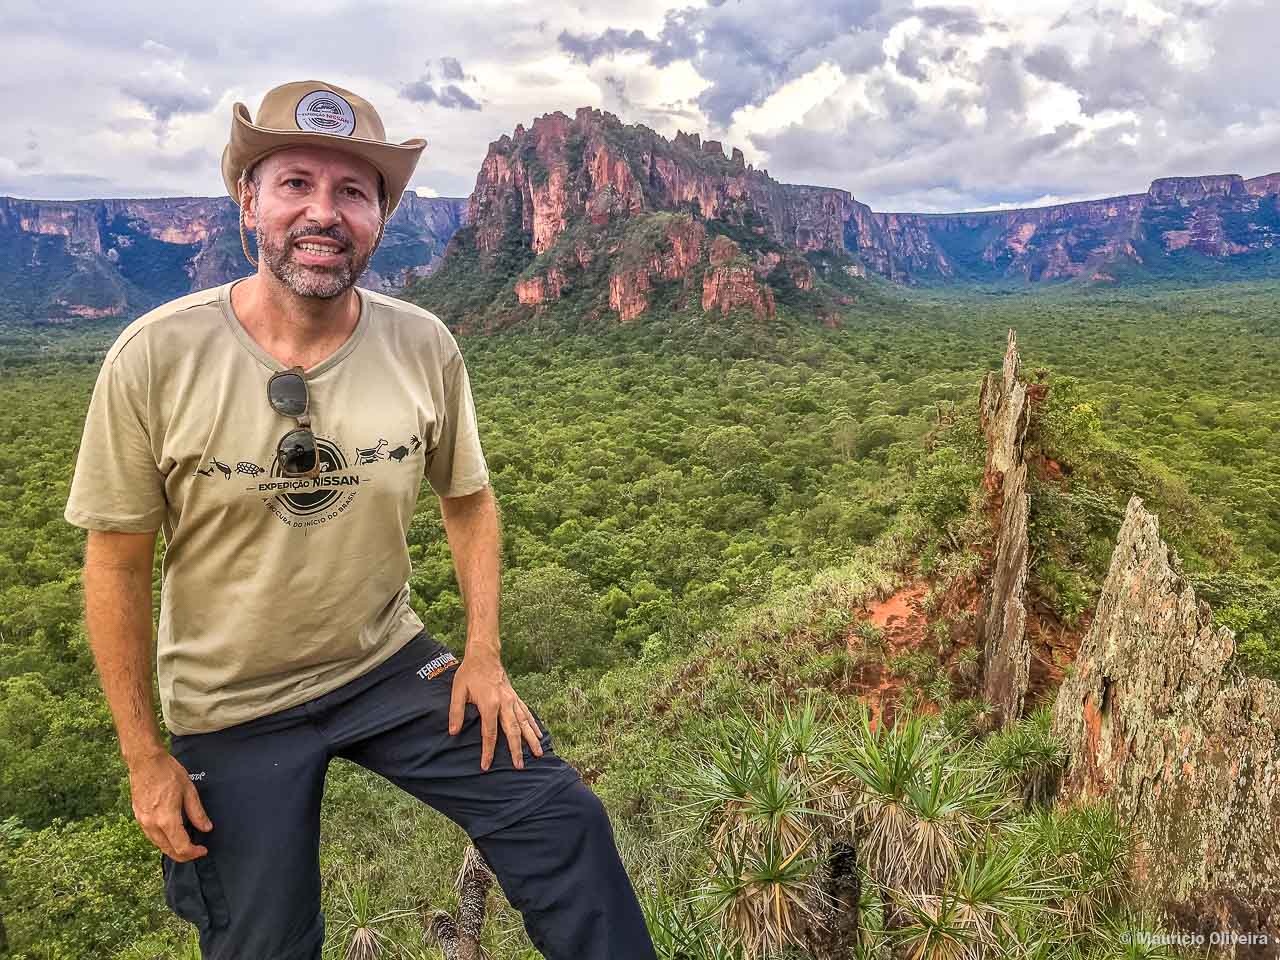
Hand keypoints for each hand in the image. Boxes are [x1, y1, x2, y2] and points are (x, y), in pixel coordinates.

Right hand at [127, 750, 212, 860]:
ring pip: (158, 845)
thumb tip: (206, 828)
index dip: (194, 852)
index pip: (181, 846)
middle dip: (184, 855)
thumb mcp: (189, 791)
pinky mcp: (138, 816)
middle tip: (196, 851)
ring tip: (186, 845)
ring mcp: (142, 821)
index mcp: (166, 819)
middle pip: (168, 850)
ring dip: (172, 849)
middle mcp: (152, 824)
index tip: (203, 850)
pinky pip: (151, 836)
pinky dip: (162, 840)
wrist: (145, 762)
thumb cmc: (167, 772)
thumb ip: (197, 813)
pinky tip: (171, 835)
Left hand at [447, 648, 544, 770]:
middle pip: (512, 731)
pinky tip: (540, 735)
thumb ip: (456, 712)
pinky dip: (534, 725)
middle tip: (519, 766)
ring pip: (524, 723)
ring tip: (538, 754)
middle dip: (516, 750)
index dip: (488, 751)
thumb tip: (453, 732)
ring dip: (531, 739)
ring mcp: (512, 700)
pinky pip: (527, 713)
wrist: (484, 655)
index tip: (486, 765)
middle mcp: (505, 703)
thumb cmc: (469, 673)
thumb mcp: (458, 691)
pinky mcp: (515, 697)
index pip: (489, 733)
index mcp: (489, 704)